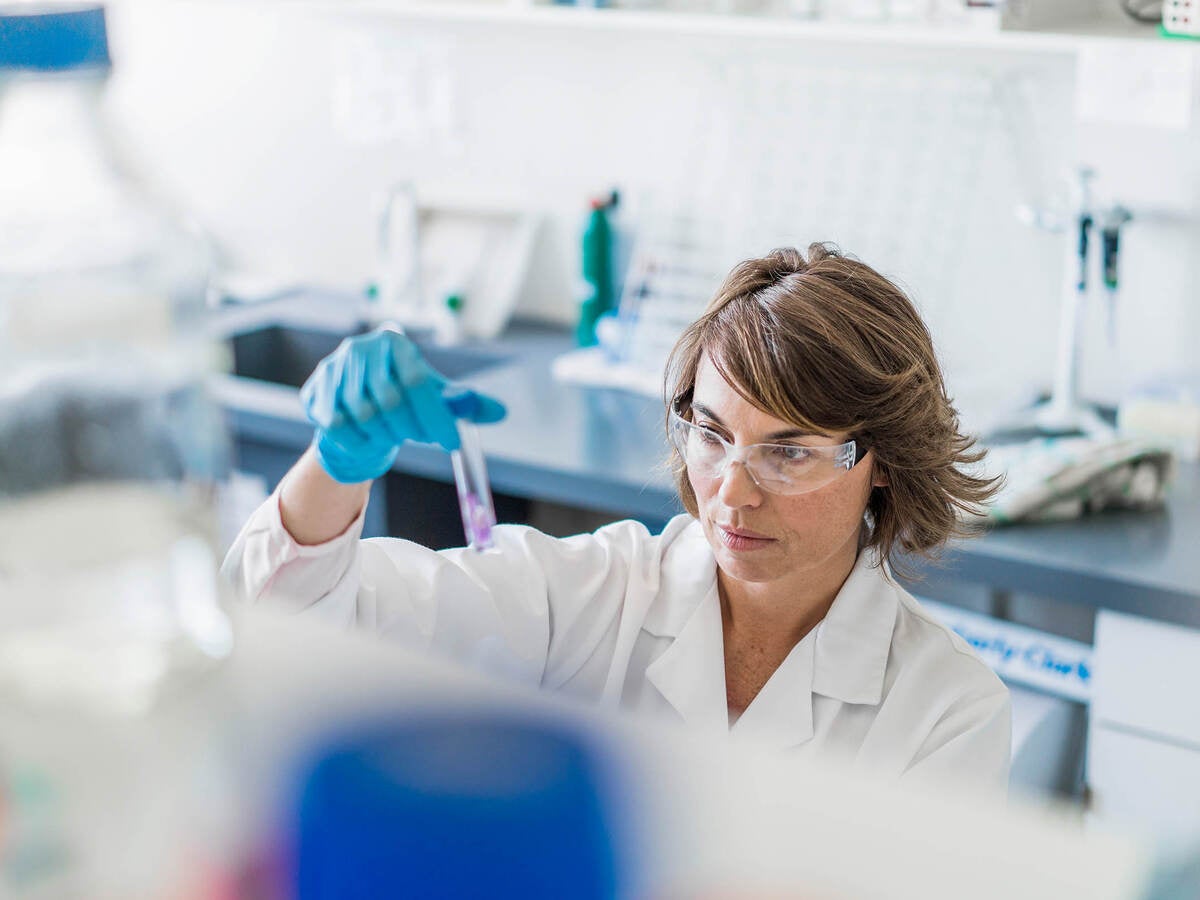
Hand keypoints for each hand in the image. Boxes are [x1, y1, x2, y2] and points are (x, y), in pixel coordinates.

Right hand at [299, 327, 505, 483]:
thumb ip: (466, 403)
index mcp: (395, 342)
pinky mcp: (315, 390)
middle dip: (410, 428)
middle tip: (419, 438)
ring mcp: (334, 367)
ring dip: (385, 437)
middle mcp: (361, 348)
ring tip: (393, 437)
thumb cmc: (404, 397)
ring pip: (364, 416)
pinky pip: (338, 427)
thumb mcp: (436, 396)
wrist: (358, 406)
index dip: (437, 416)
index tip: (452, 442)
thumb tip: (501, 412)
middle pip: (391, 400)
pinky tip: (369, 441)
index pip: (418, 381)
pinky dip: (359, 442)